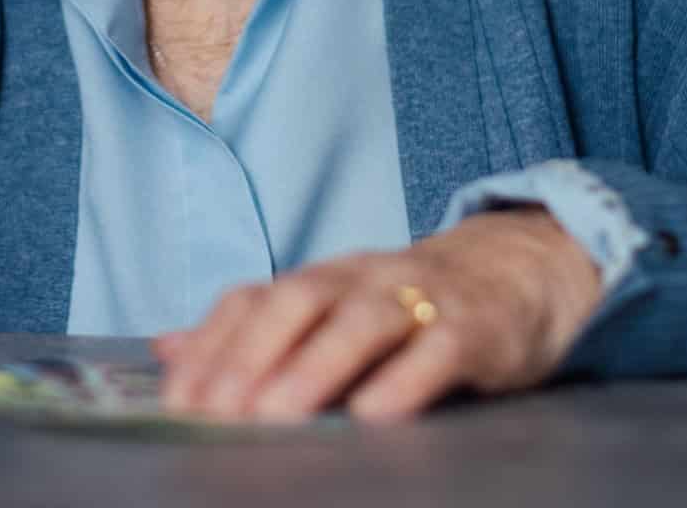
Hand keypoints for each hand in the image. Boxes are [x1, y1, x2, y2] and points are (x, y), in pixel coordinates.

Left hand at [150, 208, 603, 421]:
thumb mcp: (332, 310)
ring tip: (276, 416)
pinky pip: (437, 349)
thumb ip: (253, 331)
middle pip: (298, 299)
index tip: (178, 399)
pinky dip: (404, 381)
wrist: (521, 270)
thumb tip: (165, 350)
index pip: (255, 298)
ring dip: (313, 368)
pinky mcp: (475, 327)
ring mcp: (420, 297)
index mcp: (323, 278)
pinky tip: (373, 416)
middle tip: (218, 412)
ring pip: (362, 321)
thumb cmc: (412, 305)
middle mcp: (363, 278)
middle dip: (251, 355)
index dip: (213, 345)